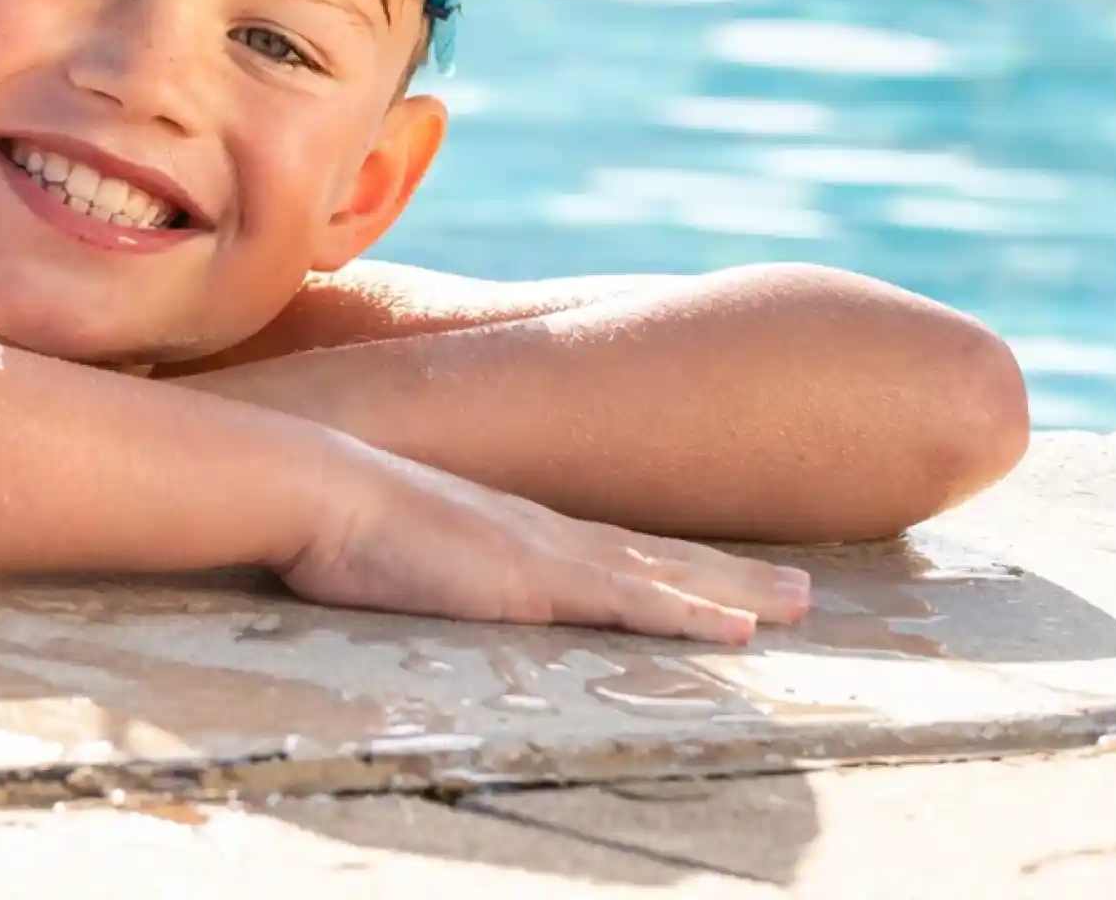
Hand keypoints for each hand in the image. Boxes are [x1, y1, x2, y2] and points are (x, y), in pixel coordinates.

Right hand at [282, 439, 811, 643]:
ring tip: (798, 605)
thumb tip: (416, 566)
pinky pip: (632, 606)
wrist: (315, 484)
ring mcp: (546, 554)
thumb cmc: (333, 517)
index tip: (724, 575)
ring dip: (734, 592)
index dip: (671, 563)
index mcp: (513, 527)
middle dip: (731, 575)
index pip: (613, 548)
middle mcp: (544, 533)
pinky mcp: (536, 581)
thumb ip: (422, 554)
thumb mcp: (391, 541)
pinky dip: (689, 616)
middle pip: (658, 556)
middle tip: (800, 592)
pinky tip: (738, 632)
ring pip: (664, 576)